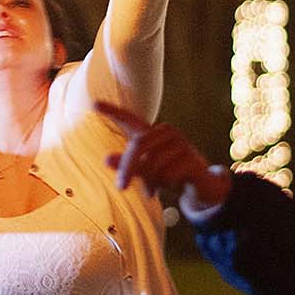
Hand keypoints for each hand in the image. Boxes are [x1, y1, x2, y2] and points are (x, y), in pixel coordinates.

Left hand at [95, 100, 231, 206]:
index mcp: (151, 133)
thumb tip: (106, 159)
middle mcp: (166, 132)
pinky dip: (165, 185)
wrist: (200, 186)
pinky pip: (169, 174)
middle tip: (121, 187)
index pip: (130, 119)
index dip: (113, 112)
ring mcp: (181, 143)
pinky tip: (173, 185)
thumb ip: (127, 166)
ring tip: (153, 191)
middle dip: (127, 167)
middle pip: (138, 144)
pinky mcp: (192, 158)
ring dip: (150, 182)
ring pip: (154, 163)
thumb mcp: (146, 171)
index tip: (94, 103)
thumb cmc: (169, 173)